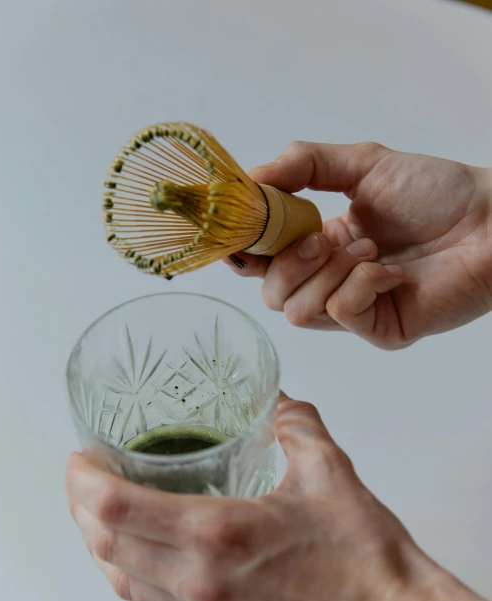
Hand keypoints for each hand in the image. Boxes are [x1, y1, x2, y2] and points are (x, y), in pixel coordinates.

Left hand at [66, 393, 491, 600]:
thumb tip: (276, 401)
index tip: (78, 460)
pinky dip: (135, 578)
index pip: (114, 507)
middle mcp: (199, 583)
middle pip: (105, 546)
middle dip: (81, 509)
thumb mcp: (329, 470)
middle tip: (85, 481)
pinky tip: (147, 558)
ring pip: (123, 584)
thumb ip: (293, 423)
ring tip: (104, 516)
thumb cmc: (365, 557)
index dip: (81, 481)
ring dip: (102, 546)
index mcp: (218, 534)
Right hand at [227, 143, 491, 348]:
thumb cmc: (437, 192)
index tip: (241, 229)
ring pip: (298, 311)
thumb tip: (252, 175)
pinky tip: (391, 270)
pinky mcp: (378, 330)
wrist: (491, 220)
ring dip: (328, 272)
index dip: (246, 250)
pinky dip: (361, 284)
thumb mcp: (363, 164)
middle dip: (288, 263)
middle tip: (321, 237)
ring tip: (368, 248)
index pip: (262, 261)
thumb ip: (305, 163)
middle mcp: (331, 280)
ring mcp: (354, 310)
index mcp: (320, 244)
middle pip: (271, 295)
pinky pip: (341, 313)